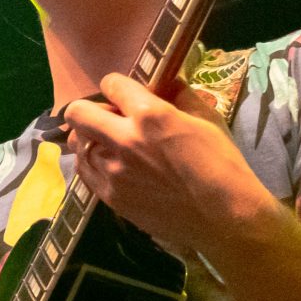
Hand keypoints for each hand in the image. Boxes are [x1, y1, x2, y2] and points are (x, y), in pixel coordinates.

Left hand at [58, 74, 273, 259]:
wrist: (223, 217)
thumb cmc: (222, 164)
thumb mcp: (207, 119)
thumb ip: (180, 96)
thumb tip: (165, 83)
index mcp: (150, 116)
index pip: (112, 85)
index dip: (116, 85)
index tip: (122, 93)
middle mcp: (123, 141)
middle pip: (78, 114)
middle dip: (90, 109)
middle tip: (109, 117)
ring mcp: (112, 172)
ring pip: (77, 144)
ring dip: (90, 137)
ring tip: (111, 143)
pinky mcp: (109, 197)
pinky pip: (84, 171)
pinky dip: (91, 161)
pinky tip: (110, 163)